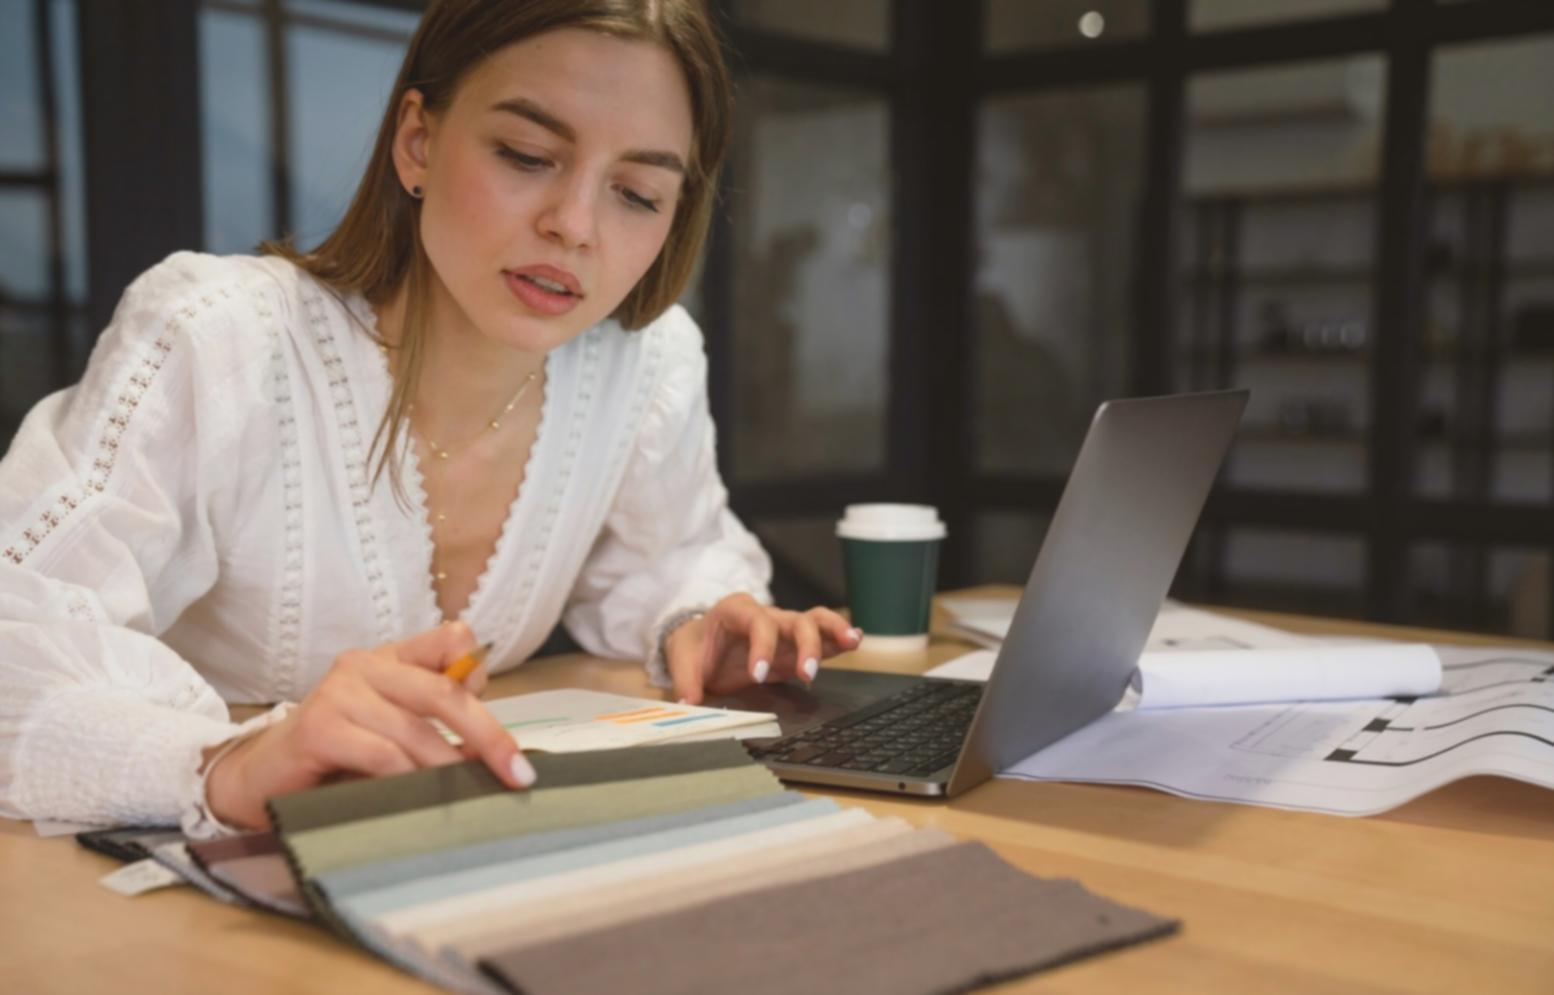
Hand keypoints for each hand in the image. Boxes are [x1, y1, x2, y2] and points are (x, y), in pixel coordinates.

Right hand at [203, 622, 532, 830]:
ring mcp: (339, 693)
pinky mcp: (318, 728)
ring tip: (469, 797)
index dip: (479, 674)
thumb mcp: (395, 734)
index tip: (495, 712)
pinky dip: (407, 780)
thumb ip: (436, 727)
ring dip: (448, 769)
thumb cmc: (337, 758)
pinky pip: (380, 755)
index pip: (451, 640)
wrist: (261, 780)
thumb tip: (494, 751)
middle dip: (487, 735)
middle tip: (516, 773)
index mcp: (391, 658)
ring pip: (415, 730)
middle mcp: (365, 666)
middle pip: (444, 691)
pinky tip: (419, 799)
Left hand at [664, 592, 861, 704]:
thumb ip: (686, 682)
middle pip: (796, 620)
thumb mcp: (683, 660)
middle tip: (807, 674)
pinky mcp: (793, 645)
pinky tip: (854, 643)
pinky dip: (837, 639)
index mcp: (736, 611)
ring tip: (853, 642)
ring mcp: (783, 629)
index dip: (762, 647)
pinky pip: (821, 636)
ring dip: (834, 632)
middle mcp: (765, 614)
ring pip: (816, 620)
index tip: (758, 674)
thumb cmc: (695, 645)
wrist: (699, 639)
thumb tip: (689, 703)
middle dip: (806, 645)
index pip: (757, 622)